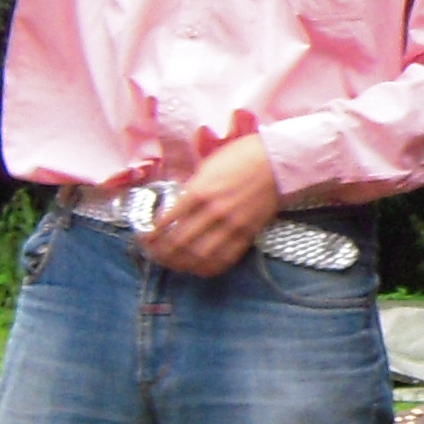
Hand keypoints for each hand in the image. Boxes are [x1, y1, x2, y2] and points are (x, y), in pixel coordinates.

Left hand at [145, 135, 278, 274]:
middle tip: (153, 254)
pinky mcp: (247, 234)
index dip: (151, 233)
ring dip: (181, 263)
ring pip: (199, 255)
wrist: (278, 160)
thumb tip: (177, 205)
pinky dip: (207, 267)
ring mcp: (231, 225)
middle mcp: (213, 211)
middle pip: (178, 242)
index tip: (144, 237)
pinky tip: (198, 267)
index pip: (167, 220)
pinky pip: (225, 258)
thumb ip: (193, 187)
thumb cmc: (242, 155)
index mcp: (200, 190)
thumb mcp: (208, 165)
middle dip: (161, 252)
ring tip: (172, 263)